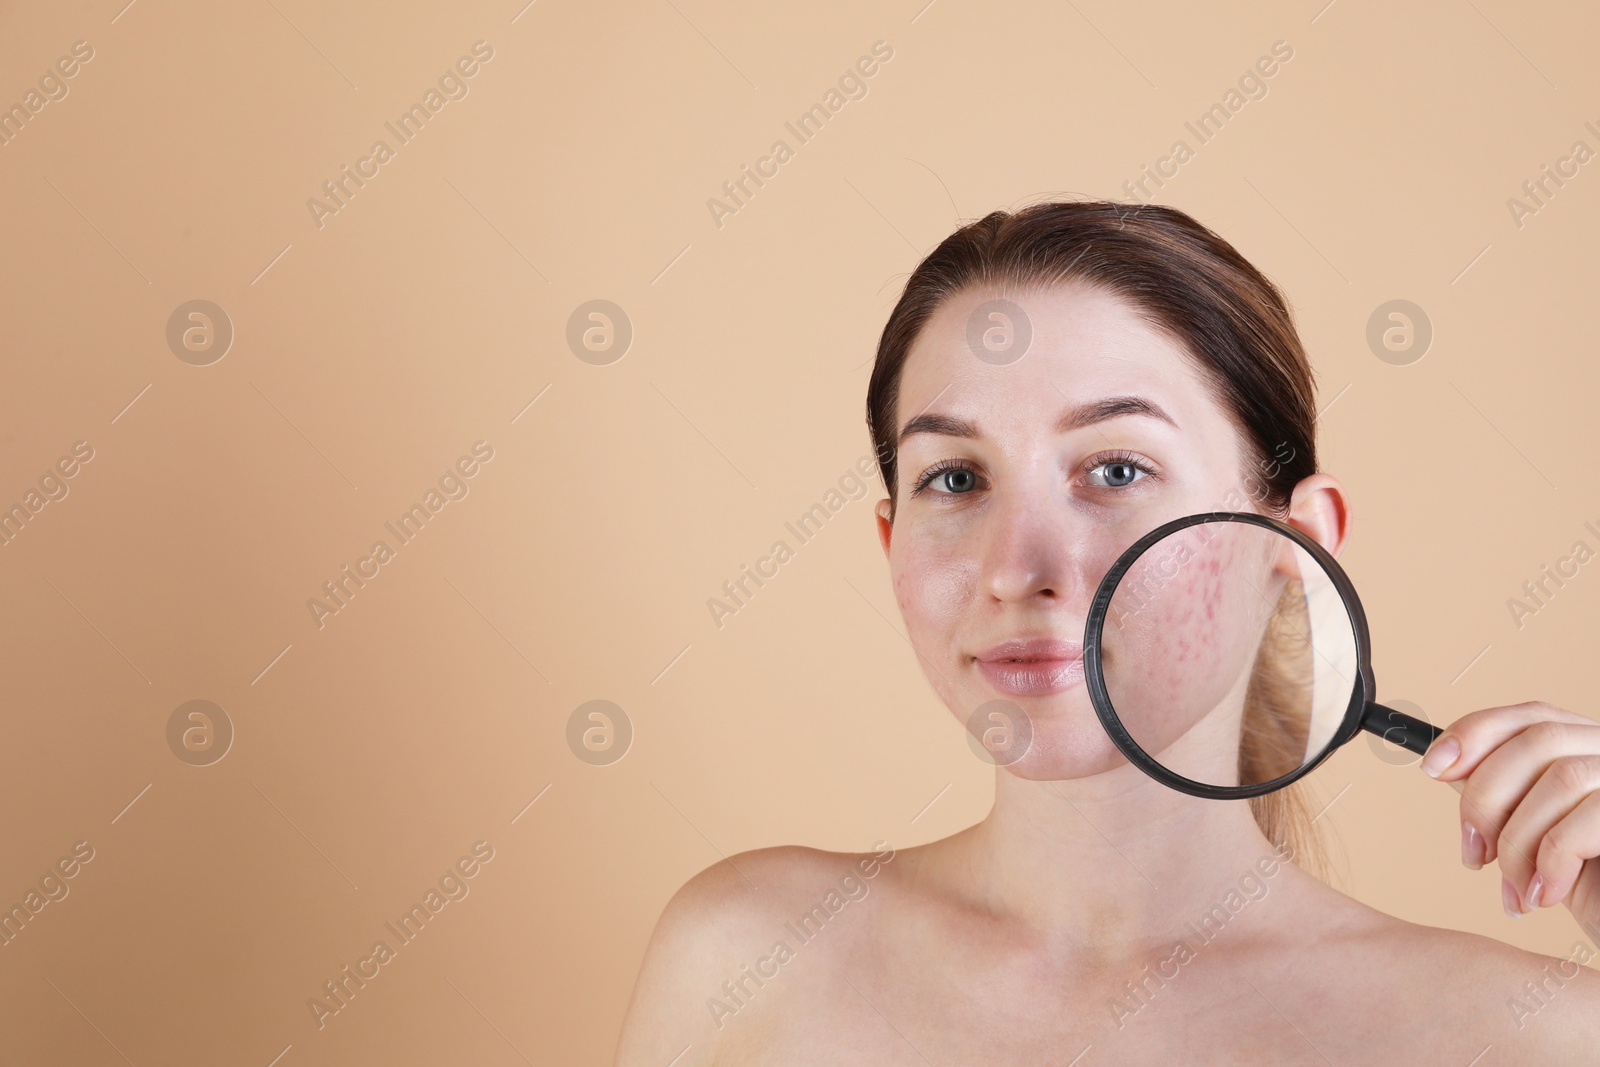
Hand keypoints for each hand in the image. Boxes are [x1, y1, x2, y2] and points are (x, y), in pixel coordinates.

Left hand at [1421, 701, 1599, 936]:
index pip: (1533, 715)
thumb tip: (1444, 764)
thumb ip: (1502, 795)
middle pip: (1539, 741)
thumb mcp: (1536, 836)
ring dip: (1517, 842)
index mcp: (1593, 751)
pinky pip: (1582, 824)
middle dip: (1487, 798)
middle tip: (1474, 856)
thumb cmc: (1591, 890)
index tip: (1432, 768)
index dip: (1476, 733)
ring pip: (1561, 779)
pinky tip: (1544, 895)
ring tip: (1516, 890)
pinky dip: (1550, 862)